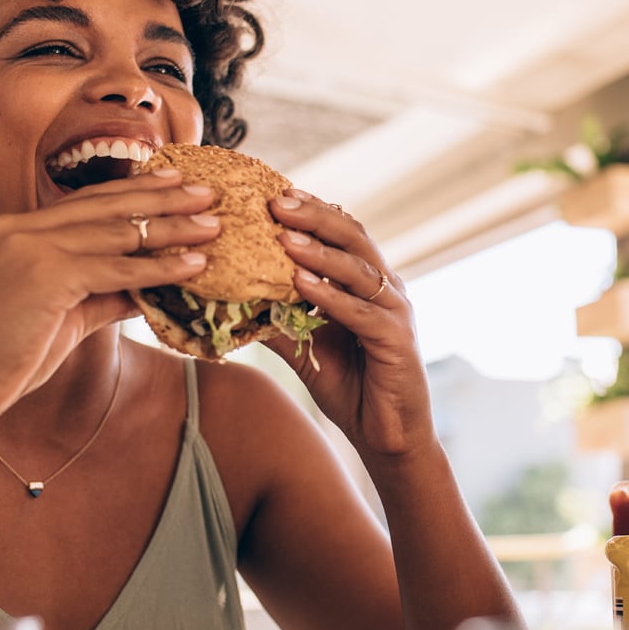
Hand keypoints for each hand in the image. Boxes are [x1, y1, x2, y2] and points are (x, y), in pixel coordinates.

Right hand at [0, 170, 219, 424]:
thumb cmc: (5, 357)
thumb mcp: (63, 315)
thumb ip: (103, 294)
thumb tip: (148, 288)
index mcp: (17, 229)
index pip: (87, 202)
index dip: (134, 191)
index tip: (174, 183)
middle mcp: (21, 228)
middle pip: (107, 205)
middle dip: (163, 197)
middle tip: (207, 192)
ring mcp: (30, 247)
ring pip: (118, 232)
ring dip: (172, 228)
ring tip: (213, 226)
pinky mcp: (45, 274)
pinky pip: (117, 268)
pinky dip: (159, 267)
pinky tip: (192, 265)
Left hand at [266, 190, 432, 457]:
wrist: (387, 436)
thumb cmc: (350, 386)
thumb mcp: (305, 347)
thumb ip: (278, 319)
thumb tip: (232, 299)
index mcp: (367, 282)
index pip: (341, 232)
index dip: (311, 210)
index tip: (273, 193)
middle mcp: (385, 288)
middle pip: (353, 237)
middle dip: (314, 216)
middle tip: (276, 200)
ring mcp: (395, 312)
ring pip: (357, 269)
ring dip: (319, 251)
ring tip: (284, 236)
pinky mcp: (396, 340)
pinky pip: (361, 312)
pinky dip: (330, 295)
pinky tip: (301, 283)